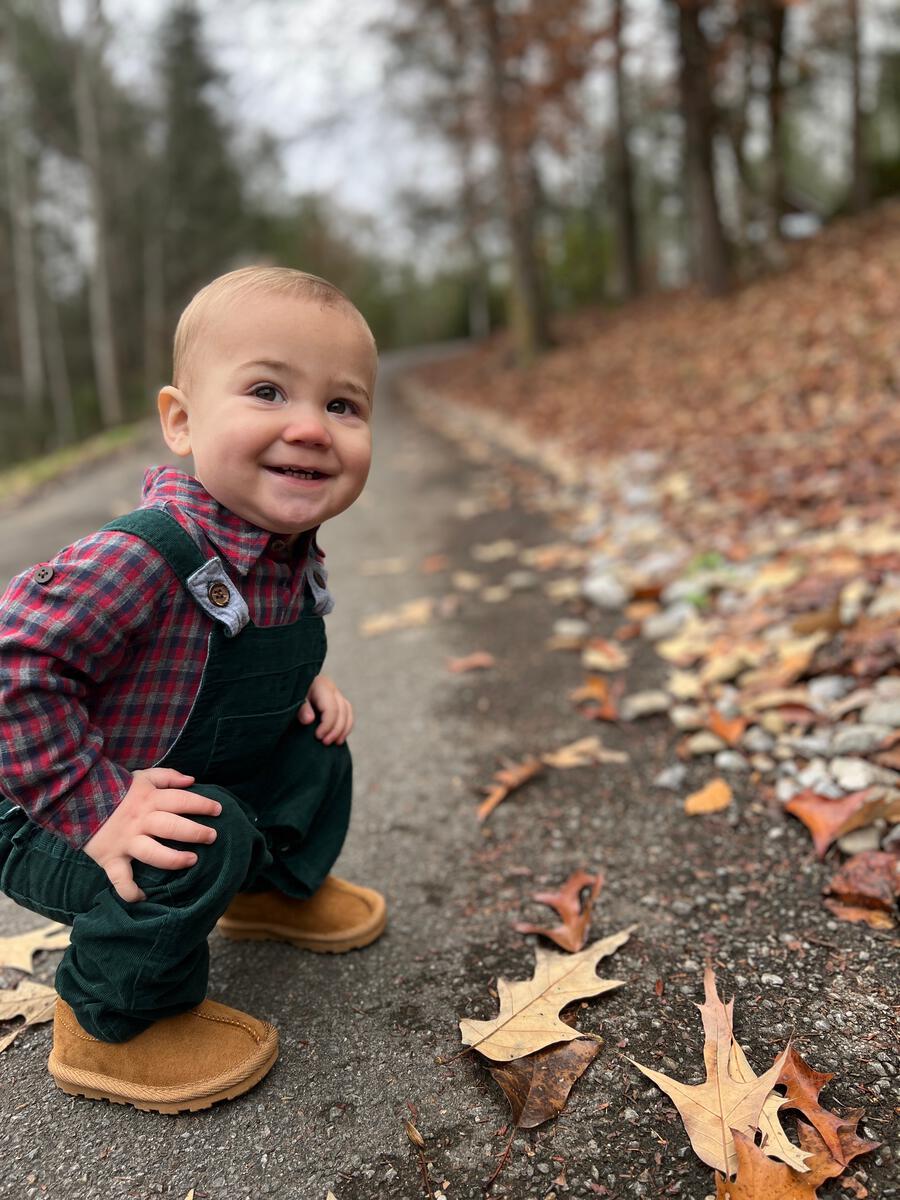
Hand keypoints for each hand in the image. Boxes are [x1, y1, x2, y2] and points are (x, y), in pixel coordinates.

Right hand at [83, 768, 220, 902]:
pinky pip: (120, 879)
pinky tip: (142, 898)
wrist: (75, 798)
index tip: (218, 810)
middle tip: (212, 837)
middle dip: (195, 832)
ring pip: (153, 853)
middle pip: (172, 826)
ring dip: (174, 859)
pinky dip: (130, 891)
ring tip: (192, 860)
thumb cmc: (115, 789)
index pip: (181, 801)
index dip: (202, 804)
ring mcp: (126, 841)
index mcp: (149, 800)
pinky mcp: (110, 858)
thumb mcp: (142, 777)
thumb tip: (192, 780)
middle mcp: (140, 821)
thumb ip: (168, 777)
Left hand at [297, 673, 352, 744]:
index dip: (327, 725)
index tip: (318, 737)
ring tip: (336, 743)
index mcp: (321, 686)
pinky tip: (340, 737)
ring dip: (343, 729)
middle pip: (342, 710)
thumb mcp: (293, 700)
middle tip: (325, 742)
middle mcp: (331, 688)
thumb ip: (301, 708)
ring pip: (347, 711)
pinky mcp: (337, 700)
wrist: (287, 686)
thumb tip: (309, 720)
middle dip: (336, 729)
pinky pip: (347, 713)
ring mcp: (335, 693)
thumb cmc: (290, 695)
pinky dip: (346, 726)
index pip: (331, 708)